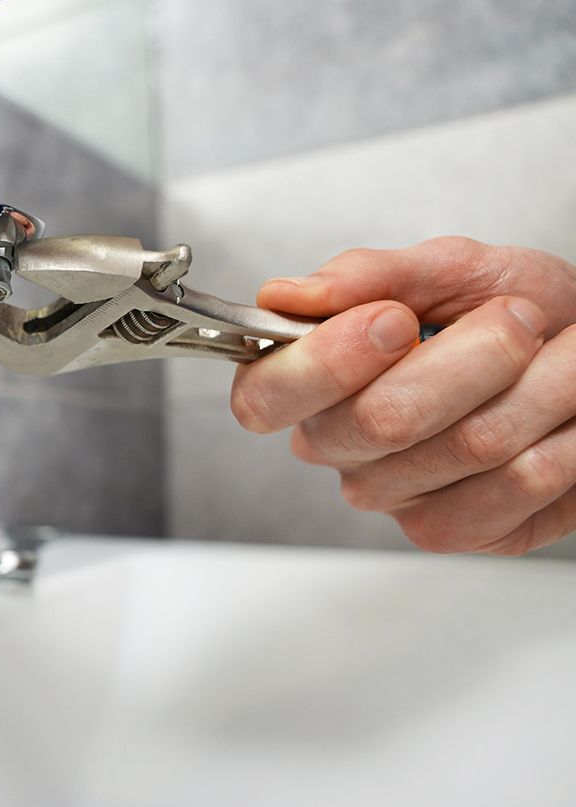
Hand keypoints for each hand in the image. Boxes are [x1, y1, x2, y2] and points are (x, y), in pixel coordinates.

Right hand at [230, 237, 575, 554]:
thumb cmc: (512, 313)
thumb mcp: (446, 270)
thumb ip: (367, 276)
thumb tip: (284, 296)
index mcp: (308, 381)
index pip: (265, 397)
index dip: (326, 362)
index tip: (394, 320)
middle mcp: (337, 446)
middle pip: (382, 420)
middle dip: (478, 353)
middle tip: (519, 318)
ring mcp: (391, 495)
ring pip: (470, 444)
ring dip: (543, 384)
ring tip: (559, 356)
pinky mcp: (452, 530)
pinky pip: (518, 483)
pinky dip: (564, 434)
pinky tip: (560, 416)